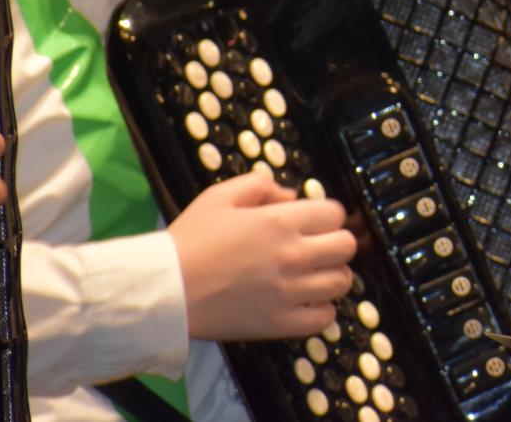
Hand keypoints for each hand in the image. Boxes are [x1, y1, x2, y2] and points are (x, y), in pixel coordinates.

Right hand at [169, 171, 356, 341]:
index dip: (327, 215)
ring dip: (332, 275)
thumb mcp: (220, 196)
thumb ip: (260, 185)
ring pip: (342, 282)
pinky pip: (324, 318)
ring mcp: (290, 292)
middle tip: (317, 247)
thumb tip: (292, 195)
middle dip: (335, 242)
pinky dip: (322, 310)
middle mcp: (293, 255)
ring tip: (313, 275)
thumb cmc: (190, 240)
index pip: (335, 213)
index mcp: (281, 221)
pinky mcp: (280, 324)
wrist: (164, 289)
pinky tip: (305, 302)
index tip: (315, 222)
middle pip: (345, 246)